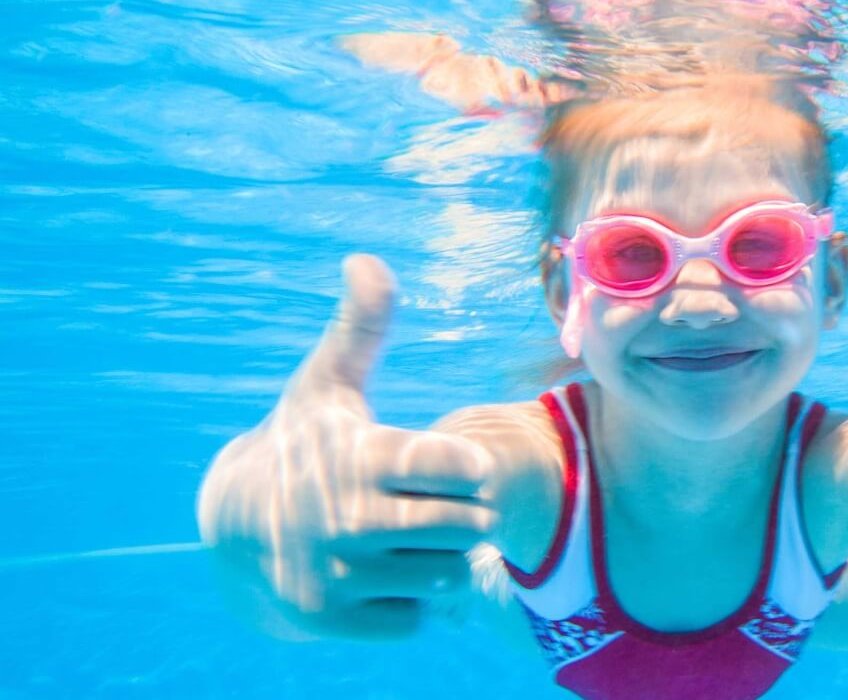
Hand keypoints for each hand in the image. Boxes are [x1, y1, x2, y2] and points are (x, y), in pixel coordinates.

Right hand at [197, 255, 495, 638]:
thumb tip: (366, 260)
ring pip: (449, 574)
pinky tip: (380, 576)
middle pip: (467, 525)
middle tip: (429, 506)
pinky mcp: (329, 619)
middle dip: (458, 515)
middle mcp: (345, 518)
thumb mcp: (327, 384)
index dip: (464, 466)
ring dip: (438, 561)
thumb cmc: (301, 445)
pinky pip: (416, 618)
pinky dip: (407, 603)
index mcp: (357, 456)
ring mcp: (335, 574)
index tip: (446, 466)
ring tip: (407, 540)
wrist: (232, 529)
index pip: (461, 466)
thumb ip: (361, 327)